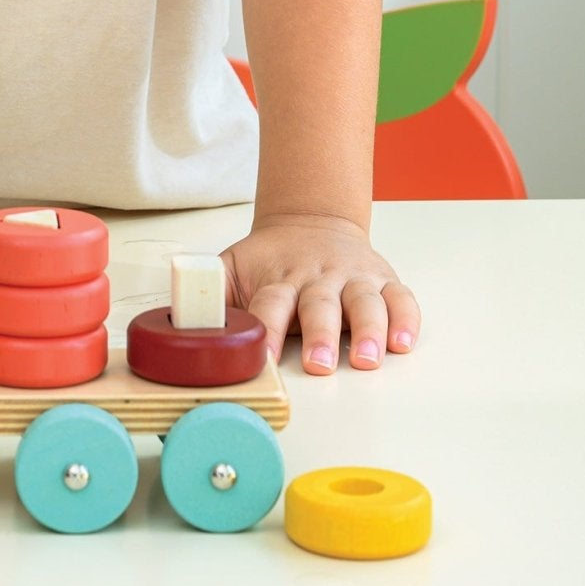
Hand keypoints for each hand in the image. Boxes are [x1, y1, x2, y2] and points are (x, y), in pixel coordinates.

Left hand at [217, 213, 421, 371]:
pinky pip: (401, 298)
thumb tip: (178, 320)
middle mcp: (318, 278)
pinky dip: (406, 319)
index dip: (265, 329)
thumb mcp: (232, 266)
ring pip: (364, 302)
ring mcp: (353, 279)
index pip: (269, 304)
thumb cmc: (271, 260)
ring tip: (366, 359)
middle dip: (320, 335)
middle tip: (318, 364)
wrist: (311, 221)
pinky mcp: (383, 281)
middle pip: (319, 305)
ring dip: (367, 330)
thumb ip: (209, 293)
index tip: (259, 356)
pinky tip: (402, 342)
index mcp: (279, 278)